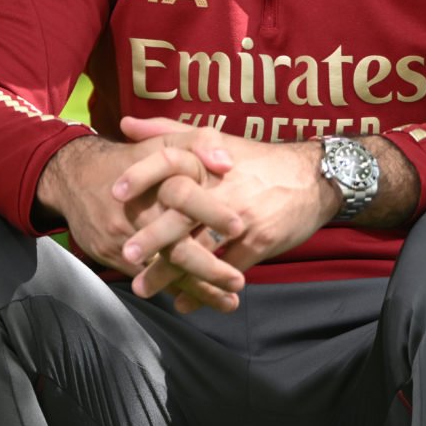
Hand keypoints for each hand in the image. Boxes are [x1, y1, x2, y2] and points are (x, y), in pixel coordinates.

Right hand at [36, 134, 241, 309]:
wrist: (74, 175)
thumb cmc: (132, 158)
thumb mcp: (165, 142)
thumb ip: (201, 142)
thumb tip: (227, 164)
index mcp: (154, 180)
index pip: (184, 196)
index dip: (212, 212)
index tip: (239, 228)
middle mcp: (137, 210)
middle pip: (175, 243)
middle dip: (209, 266)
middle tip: (239, 280)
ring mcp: (123, 236)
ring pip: (164, 267)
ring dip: (198, 287)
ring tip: (229, 300)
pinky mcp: (112, 255)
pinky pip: (147, 277)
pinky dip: (176, 290)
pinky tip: (201, 301)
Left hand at [114, 116, 340, 303]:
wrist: (311, 178)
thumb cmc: (254, 160)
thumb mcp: (214, 138)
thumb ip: (166, 133)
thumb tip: (125, 125)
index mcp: (208, 161)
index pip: (168, 163)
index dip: (140, 177)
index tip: (113, 194)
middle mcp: (222, 188)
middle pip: (181, 214)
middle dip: (152, 238)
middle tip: (125, 255)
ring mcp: (240, 218)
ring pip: (200, 249)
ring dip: (170, 272)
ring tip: (143, 287)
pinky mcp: (259, 242)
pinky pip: (226, 270)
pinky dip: (203, 289)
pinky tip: (183, 301)